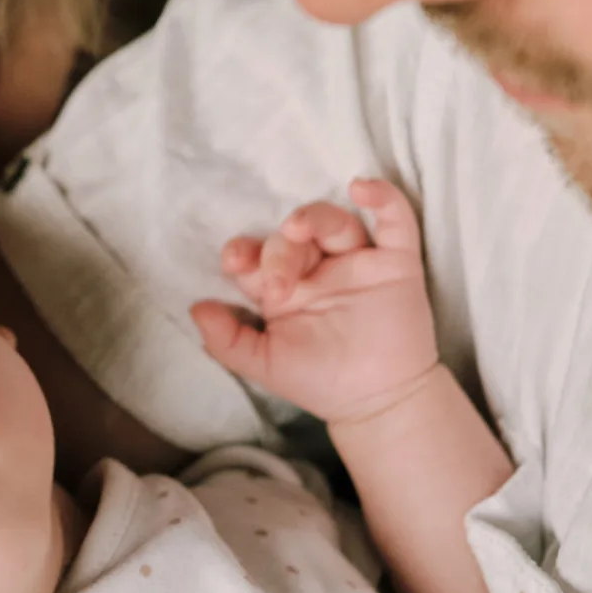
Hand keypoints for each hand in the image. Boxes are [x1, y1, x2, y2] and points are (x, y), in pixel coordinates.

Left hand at [189, 179, 442, 425]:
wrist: (380, 403)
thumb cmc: (321, 381)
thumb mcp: (265, 365)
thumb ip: (226, 341)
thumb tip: (195, 308)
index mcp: (285, 288)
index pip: (258, 255)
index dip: (243, 252)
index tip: (234, 261)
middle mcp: (319, 270)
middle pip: (292, 237)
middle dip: (278, 252)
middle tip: (278, 284)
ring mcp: (357, 263)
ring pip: (333, 222)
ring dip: (313, 218)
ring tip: (298, 228)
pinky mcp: (396, 263)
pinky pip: (394, 220)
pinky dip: (382, 197)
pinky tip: (361, 188)